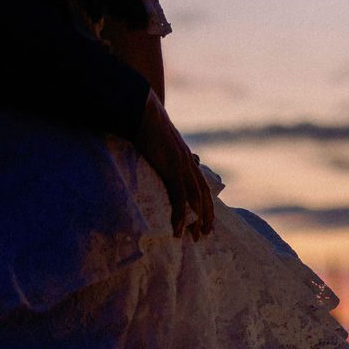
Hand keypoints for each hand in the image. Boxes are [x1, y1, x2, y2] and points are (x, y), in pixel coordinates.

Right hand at [133, 91, 213, 239]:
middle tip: (205, 234)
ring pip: (195, 199)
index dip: (205, 202)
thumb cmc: (145, 123)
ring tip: (195, 237)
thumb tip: (157, 155)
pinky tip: (178, 229)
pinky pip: (179, 198)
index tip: (206, 218)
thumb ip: (163, 152)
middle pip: (203, 195)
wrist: (143, 110)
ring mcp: (182, 166)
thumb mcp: (159, 140)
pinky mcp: (172, 168)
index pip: (201, 184)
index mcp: (185, 157)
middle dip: (206, 215)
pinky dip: (181, 215)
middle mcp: (188, 163)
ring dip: (196, 220)